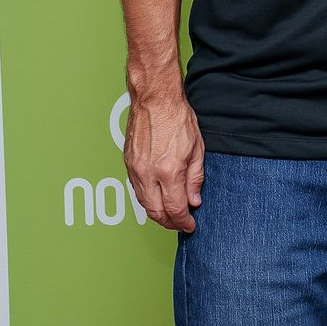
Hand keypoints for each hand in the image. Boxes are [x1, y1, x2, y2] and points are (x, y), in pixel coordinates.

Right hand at [123, 86, 205, 231]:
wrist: (155, 100)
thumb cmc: (177, 118)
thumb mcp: (197, 148)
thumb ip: (195, 178)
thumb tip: (194, 200)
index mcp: (169, 171)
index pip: (175, 208)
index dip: (183, 221)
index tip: (190, 225)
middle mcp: (148, 173)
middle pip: (156, 212)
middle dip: (169, 223)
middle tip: (181, 224)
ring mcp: (135, 169)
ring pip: (144, 204)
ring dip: (157, 214)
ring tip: (171, 216)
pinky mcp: (128, 164)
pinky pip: (136, 190)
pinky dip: (147, 200)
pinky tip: (157, 200)